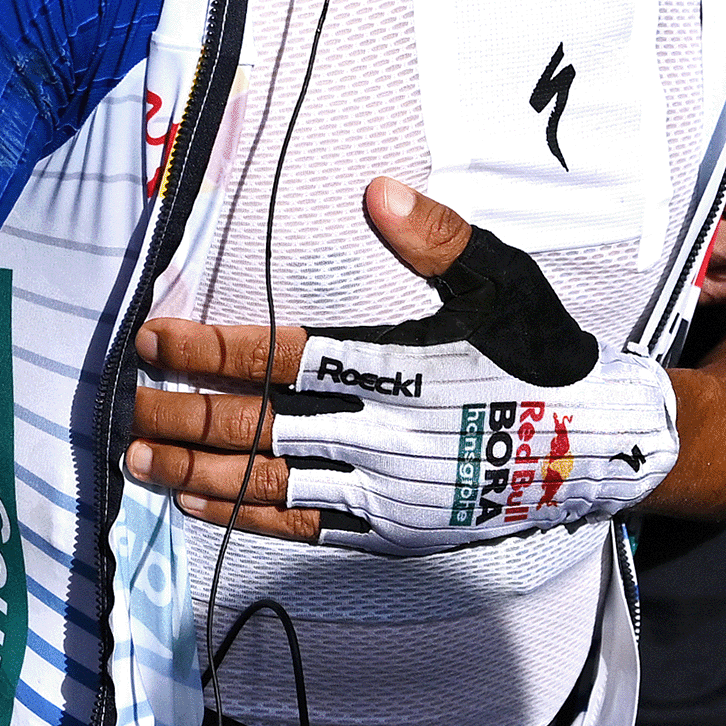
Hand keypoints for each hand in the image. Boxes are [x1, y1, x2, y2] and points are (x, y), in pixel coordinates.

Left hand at [130, 182, 680, 550]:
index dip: (210, 350)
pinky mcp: (393, 531)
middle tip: (124, 405)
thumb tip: (379, 194)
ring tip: (138, 461)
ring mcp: (384, 490)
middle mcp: (382, 433)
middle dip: (182, 417)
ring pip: (269, 483)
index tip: (153, 340)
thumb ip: (438, 241)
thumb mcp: (504, 285)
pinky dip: (246, 515)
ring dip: (197, 474)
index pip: (280, 357)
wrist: (601, 449)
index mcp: (400, 369)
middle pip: (258, 427)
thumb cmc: (545, 360)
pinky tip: (201, 506)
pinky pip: (304, 524)